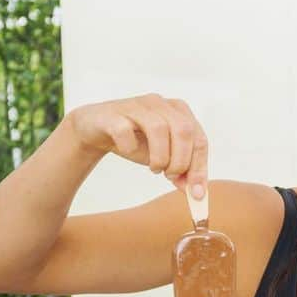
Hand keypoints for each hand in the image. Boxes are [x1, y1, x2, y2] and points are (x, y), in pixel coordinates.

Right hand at [69, 94, 208, 195]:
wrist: (96, 128)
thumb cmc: (136, 140)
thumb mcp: (163, 157)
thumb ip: (181, 172)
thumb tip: (196, 193)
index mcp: (179, 111)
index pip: (200, 139)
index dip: (200, 167)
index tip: (196, 192)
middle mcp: (160, 104)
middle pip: (184, 130)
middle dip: (181, 161)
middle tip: (170, 176)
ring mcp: (136, 106)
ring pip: (159, 128)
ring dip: (159, 157)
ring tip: (154, 168)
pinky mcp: (113, 114)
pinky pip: (125, 130)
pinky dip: (130, 148)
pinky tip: (130, 152)